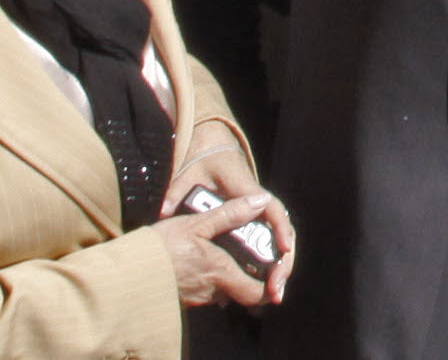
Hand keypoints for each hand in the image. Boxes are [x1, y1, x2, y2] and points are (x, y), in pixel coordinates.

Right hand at [158, 194, 277, 307]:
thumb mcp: (195, 223)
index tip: (273, 269)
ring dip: (226, 275)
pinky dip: (208, 278)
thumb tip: (261, 200)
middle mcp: (211, 292)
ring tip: (223, 251)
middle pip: (241, 292)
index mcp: (221, 273)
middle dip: (248, 276)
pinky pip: (203, 291)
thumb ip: (230, 214)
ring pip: (222, 290)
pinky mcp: (181, 299)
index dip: (270, 284)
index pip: (257, 293)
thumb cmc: (159, 248)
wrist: (122, 273)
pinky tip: (200, 260)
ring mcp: (195, 299)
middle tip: (249, 254)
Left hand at [165, 130, 295, 304]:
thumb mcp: (189, 174)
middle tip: (276, 290)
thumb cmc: (204, 164)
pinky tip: (261, 292)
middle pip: (282, 234)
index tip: (283, 249)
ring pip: (278, 244)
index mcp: (247, 190)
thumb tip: (164, 210)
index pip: (271, 209)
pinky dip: (268, 268)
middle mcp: (259, 204)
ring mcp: (258, 215)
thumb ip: (177, 192)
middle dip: (283, 263)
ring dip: (278, 270)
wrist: (214, 151)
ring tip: (272, 296)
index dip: (280, 228)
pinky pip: (267, 247)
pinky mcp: (253, 224)